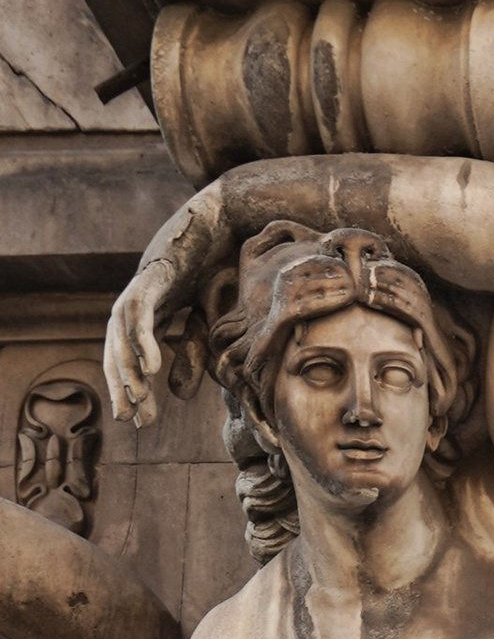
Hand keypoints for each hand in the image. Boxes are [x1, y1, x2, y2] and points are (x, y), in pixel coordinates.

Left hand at [103, 185, 231, 423]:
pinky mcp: (155, 270)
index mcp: (151, 308)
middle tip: (129, 420)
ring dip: (128, 366)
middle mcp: (140, 294)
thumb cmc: (224, 263)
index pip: (131, 352)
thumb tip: (176, 393)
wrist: (231, 218)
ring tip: (137, 399)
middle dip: (121, 383)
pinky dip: (144, 337)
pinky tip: (152, 366)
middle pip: (117, 344)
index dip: (133, 385)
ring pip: (121, 328)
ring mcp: (144, 280)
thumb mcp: (209, 321)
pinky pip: (141, 308)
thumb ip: (191, 354)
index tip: (140, 418)